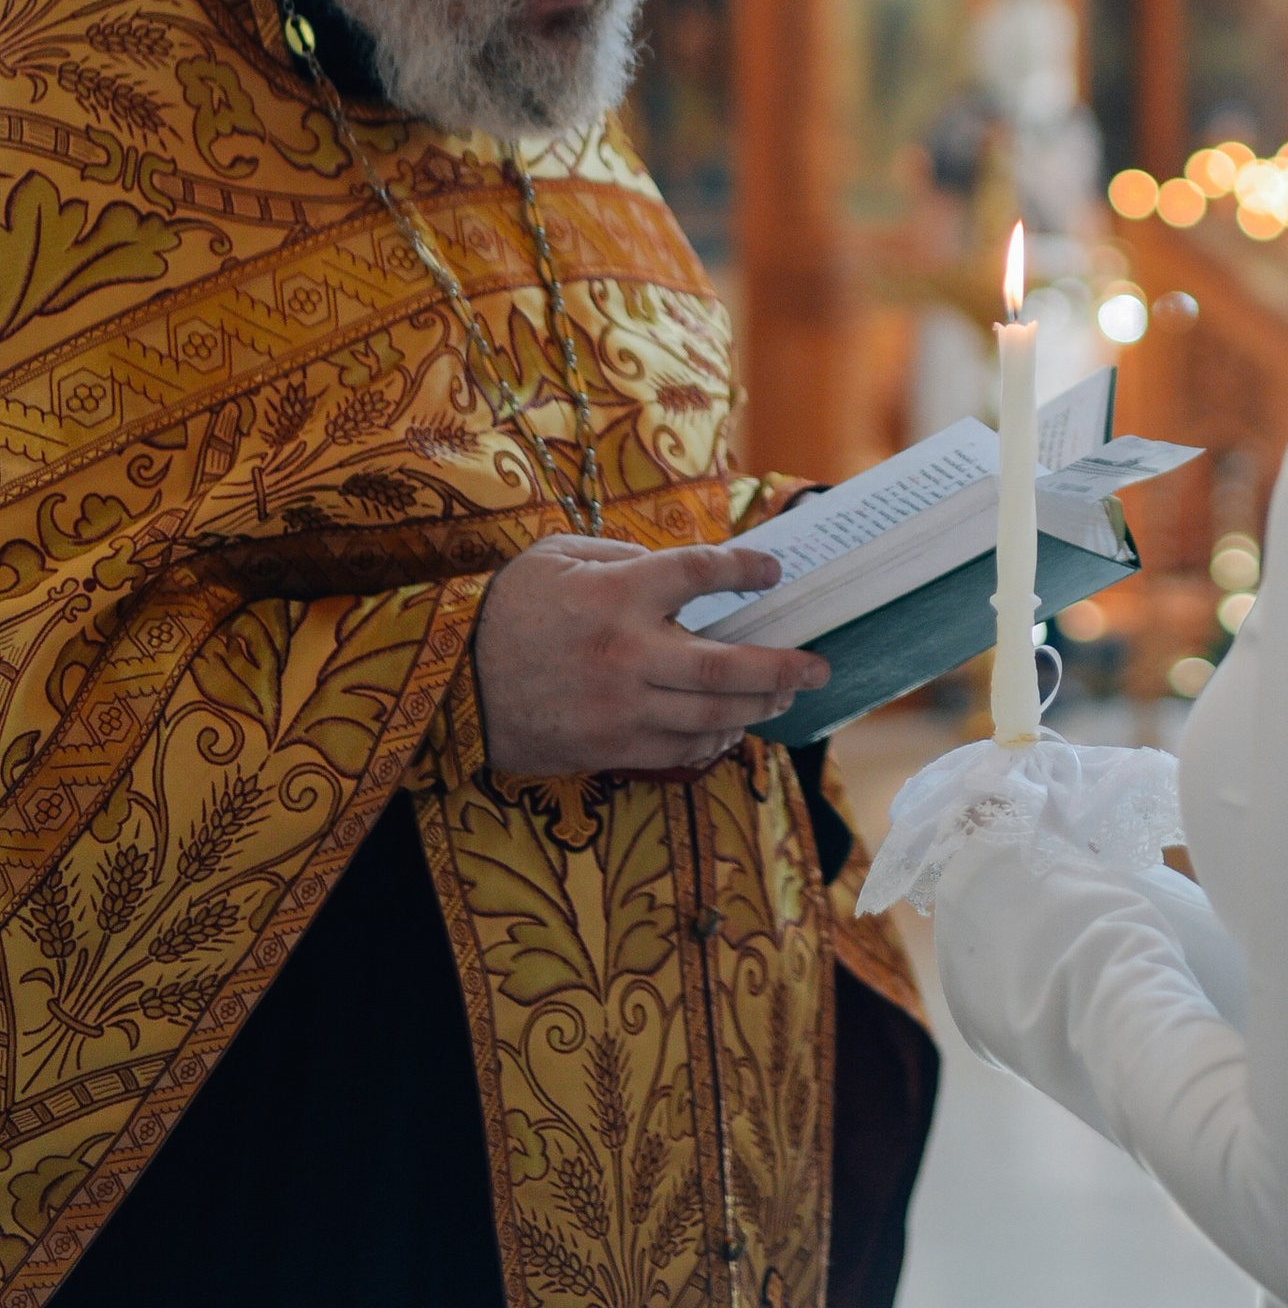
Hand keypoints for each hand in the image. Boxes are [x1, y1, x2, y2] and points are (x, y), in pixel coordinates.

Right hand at [473, 535, 830, 777]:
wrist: (449, 683)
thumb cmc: (507, 610)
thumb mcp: (558, 557)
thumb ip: (622, 557)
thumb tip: (680, 571)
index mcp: (616, 594)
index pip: (701, 573)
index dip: (746, 567)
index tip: (773, 569)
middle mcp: (626, 653)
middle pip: (727, 665)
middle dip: (783, 667)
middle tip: (819, 666)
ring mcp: (619, 707)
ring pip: (711, 714)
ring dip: (759, 708)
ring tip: (785, 698)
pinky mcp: (606, 747)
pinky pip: (678, 749)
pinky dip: (713, 739)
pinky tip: (731, 726)